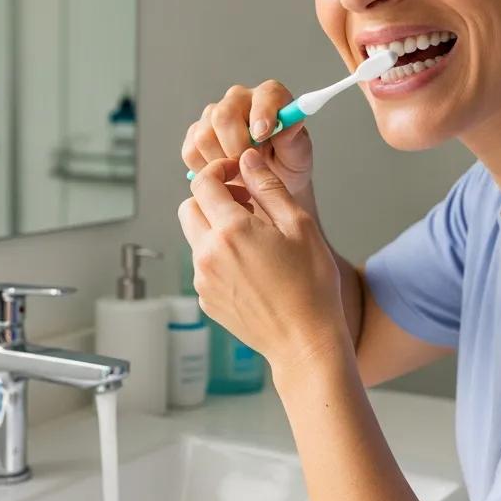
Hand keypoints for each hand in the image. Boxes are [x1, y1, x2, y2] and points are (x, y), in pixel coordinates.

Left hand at [178, 149, 349, 377]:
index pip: (202, 183)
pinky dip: (219, 258)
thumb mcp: (299, 225)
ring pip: (195, 238)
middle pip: (189, 208)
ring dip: (215, 229)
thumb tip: (247, 159)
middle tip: (244, 205)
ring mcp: (202, 279)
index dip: (219, 170)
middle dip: (211, 199)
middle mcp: (207, 254)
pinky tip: (251, 269)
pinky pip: (203, 265)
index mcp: (230, 230)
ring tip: (254, 241)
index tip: (238, 173)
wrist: (304, 341)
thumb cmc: (310, 285)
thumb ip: (268, 187)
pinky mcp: (205, 298)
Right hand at [181, 80, 313, 196]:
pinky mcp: (195, 136)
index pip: (266, 95)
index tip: (262, 135)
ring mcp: (213, 116)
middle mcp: (239, 100)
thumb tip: (288, 124)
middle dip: (235, 147)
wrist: (267, 186)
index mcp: (270, 98)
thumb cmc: (285, 167)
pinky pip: (190, 152)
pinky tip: (223, 174)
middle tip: (248, 167)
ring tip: (239, 174)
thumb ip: (294, 139)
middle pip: (224, 114)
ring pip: (204, 136)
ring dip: (220, 162)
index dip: (262, 113)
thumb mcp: (298, 157)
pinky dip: (205, 169)